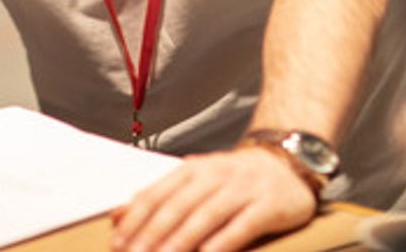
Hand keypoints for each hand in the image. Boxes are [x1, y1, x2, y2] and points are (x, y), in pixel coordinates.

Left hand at [111, 146, 315, 251]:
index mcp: (193, 169)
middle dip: (154, 233)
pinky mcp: (268, 204)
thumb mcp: (195, 180)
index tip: (118, 242)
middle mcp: (216, 175)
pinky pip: (242, 225)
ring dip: (183, 240)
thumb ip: (160, 197)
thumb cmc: (235, 179)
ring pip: (207, 215)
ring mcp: (243, 188)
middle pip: (179, 206)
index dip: (136, 220)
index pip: (157, 194)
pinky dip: (224, 241)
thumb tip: (117, 215)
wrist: (287, 162)